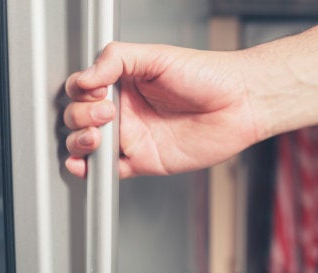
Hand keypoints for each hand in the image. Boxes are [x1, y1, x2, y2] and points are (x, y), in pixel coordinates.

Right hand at [64, 42, 258, 177]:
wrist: (239, 104)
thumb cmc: (207, 75)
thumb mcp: (156, 55)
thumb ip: (116, 59)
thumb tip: (85, 77)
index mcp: (122, 82)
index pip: (82, 89)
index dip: (80, 92)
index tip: (95, 90)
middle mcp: (124, 109)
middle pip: (78, 117)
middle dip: (81, 117)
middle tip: (107, 113)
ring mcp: (131, 136)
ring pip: (86, 145)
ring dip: (79, 142)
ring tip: (96, 137)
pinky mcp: (142, 161)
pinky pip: (108, 170)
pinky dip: (91, 171)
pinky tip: (86, 165)